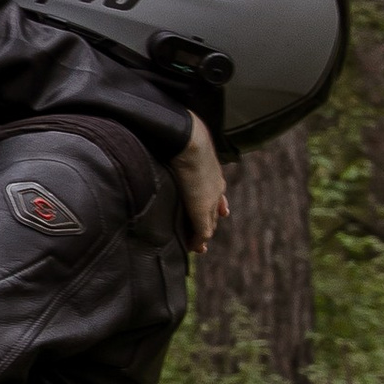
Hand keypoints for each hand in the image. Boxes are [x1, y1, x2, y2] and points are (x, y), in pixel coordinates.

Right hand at [175, 115, 229, 254]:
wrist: (188, 139)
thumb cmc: (182, 135)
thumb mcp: (183, 143)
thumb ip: (177, 146)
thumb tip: (164, 138)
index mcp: (212, 171)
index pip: (215, 193)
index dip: (213, 206)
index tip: (219, 213)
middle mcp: (215, 187)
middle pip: (213, 211)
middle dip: (208, 224)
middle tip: (203, 238)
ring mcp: (210, 199)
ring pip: (209, 223)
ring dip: (202, 235)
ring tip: (197, 247)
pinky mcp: (202, 209)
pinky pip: (202, 231)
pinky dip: (197, 240)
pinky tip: (194, 248)